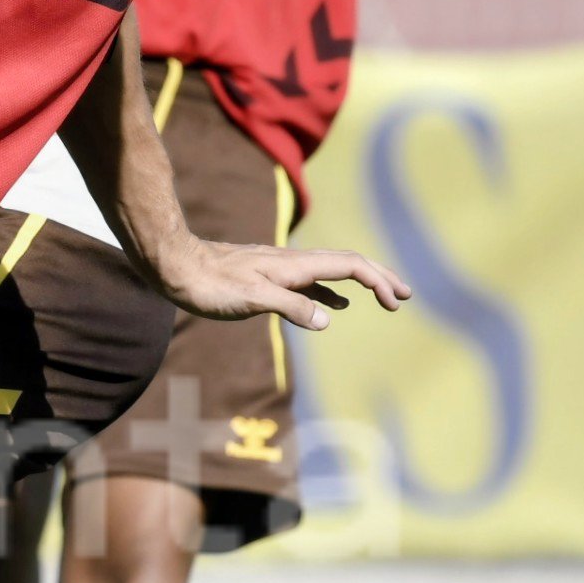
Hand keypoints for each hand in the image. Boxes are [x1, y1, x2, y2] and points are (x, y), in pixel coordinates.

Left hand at [149, 237, 411, 328]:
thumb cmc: (211, 285)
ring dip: (362, 283)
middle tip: (406, 296)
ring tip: (384, 298)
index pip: (350, 266)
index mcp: (295, 265)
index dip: (378, 280)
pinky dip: (333, 293)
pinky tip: (335, 307)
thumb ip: (291, 307)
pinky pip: (313, 283)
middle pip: (349, 264)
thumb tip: (328, 319)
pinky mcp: (271, 278)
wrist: (177, 266)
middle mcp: (294, 262)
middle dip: (380, 278)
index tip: (397, 302)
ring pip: (333, 272)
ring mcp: (283, 269)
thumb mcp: (252, 299)